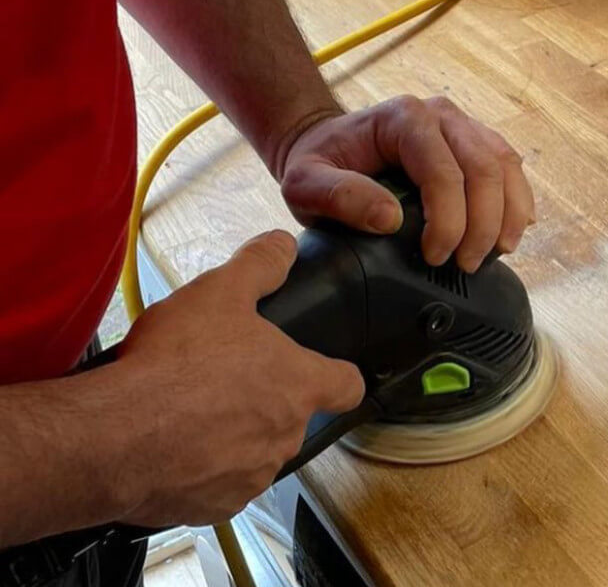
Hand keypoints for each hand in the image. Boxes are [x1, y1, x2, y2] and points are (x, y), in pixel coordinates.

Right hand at [109, 231, 363, 526]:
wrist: (115, 437)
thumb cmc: (172, 368)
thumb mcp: (219, 293)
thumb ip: (259, 266)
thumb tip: (282, 246)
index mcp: (298, 385)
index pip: (348, 385)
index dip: (339, 375)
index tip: (328, 371)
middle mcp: (286, 435)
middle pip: (291, 416)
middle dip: (262, 399)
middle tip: (221, 379)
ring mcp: (253, 474)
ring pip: (253, 451)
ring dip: (230, 435)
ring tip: (188, 411)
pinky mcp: (216, 505)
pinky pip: (217, 485)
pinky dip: (199, 470)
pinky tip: (170, 445)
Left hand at [276, 95, 534, 271]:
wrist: (328, 143)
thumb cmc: (320, 163)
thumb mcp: (304, 183)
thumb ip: (339, 197)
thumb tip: (389, 219)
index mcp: (403, 118)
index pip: (443, 170)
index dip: (448, 220)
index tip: (435, 256)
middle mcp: (441, 115)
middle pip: (484, 168)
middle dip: (483, 224)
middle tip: (467, 264)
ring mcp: (462, 125)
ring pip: (505, 165)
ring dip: (509, 213)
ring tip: (498, 251)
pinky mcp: (475, 141)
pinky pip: (509, 166)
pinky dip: (517, 199)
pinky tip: (516, 228)